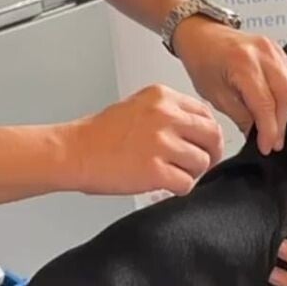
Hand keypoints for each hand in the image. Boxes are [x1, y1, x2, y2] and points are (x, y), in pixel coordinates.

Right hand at [65, 84, 224, 196]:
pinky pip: (187, 184)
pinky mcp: (156, 171)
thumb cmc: (100, 134)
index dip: (207, 134)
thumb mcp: (137, 106)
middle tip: (198, 164)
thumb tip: (198, 130)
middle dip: (209, 154)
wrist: (74, 152)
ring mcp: (161, 143)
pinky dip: (178, 188)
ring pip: (202, 162)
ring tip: (171, 173)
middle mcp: (165, 116)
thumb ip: (169, 112)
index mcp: (162, 97)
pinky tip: (162, 184)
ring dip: (191, 173)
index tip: (202, 144)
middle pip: (212, 137)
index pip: (206, 113)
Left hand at [173, 18, 286, 154]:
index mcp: (242, 64)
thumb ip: (239, 114)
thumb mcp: (213, 93)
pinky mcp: (280, 51)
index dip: (268, 129)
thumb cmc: (202, 61)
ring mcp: (274, 51)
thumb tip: (256, 134)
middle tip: (274, 144)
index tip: (266, 147)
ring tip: (282, 134)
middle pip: (283, 96)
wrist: (201, 34)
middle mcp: (263, 54)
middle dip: (280, 124)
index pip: (264, 104)